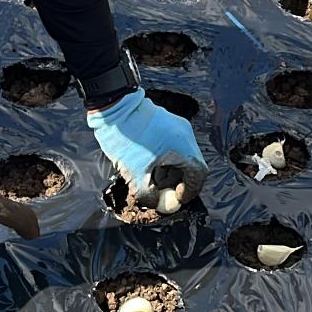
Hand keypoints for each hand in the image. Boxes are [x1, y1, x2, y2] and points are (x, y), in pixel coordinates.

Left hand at [87, 91, 207, 209]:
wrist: (113, 106)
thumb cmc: (126, 140)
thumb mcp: (135, 174)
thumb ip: (149, 195)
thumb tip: (158, 204)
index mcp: (183, 147)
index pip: (198, 174)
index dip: (190, 191)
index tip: (176, 199)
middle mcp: (185, 135)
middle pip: (191, 165)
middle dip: (178, 182)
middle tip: (163, 193)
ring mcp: (176, 126)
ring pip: (181, 155)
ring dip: (171, 171)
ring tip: (153, 181)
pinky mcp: (166, 122)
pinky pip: (173, 146)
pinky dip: (166, 159)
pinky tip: (150, 166)